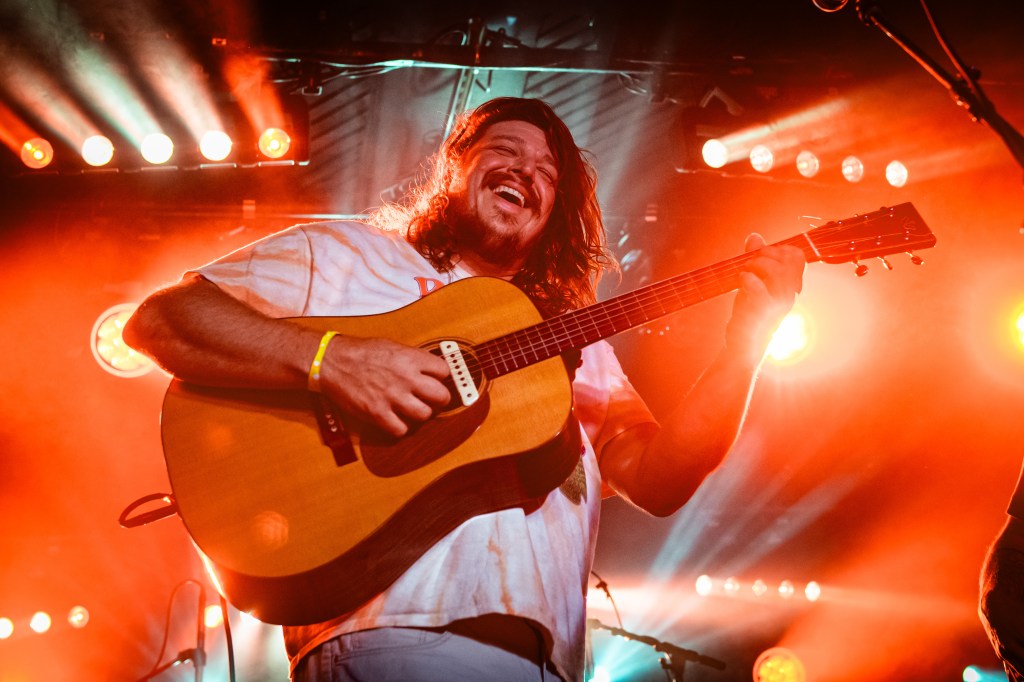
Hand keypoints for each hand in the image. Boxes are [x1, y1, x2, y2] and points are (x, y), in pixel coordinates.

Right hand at [319, 336, 451, 436]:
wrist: (333, 361)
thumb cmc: (361, 352)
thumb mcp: (393, 346)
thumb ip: (413, 358)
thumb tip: (431, 370)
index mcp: (411, 358)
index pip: (444, 371)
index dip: (440, 377)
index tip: (434, 380)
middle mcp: (406, 378)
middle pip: (442, 396)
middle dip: (438, 399)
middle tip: (430, 399)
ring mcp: (392, 397)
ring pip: (425, 415)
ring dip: (420, 414)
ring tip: (411, 410)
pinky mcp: (377, 413)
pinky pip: (401, 429)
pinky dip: (400, 427)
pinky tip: (395, 419)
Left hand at [725, 233, 805, 360]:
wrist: (743, 346)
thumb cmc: (750, 313)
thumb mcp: (754, 282)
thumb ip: (755, 259)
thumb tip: (755, 236)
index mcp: (790, 286)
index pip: (797, 256)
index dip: (778, 249)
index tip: (761, 256)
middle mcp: (788, 294)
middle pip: (788, 259)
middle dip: (765, 254)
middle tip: (750, 264)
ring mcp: (777, 304)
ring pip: (776, 271)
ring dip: (756, 265)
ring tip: (745, 272)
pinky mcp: (761, 313)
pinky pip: (759, 288)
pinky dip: (747, 279)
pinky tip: (741, 281)